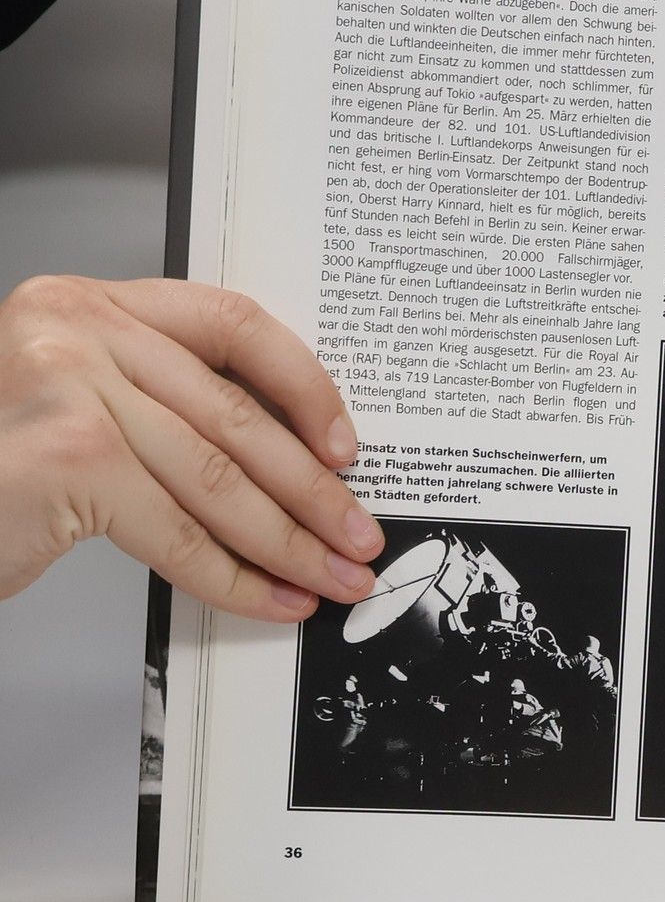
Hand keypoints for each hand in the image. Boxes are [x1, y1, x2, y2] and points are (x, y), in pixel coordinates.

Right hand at [0, 275, 381, 619]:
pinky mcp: (68, 455)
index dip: (303, 386)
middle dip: (312, 490)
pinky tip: (272, 597)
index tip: (344, 446)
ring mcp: (68, 385)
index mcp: (86, 304)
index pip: (232, 323)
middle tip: (358, 535)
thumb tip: (289, 462)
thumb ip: (163, 408)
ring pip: (219, 478)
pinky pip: (179, 531)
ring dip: (290, 540)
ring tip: (333, 575)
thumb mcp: (79, 409)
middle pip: (236, 415)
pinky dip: (233, 576)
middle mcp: (75, 328)